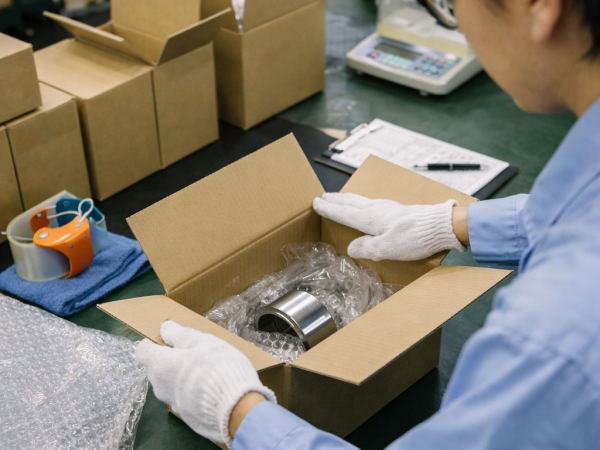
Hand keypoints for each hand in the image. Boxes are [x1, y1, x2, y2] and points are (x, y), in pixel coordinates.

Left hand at [135, 321, 275, 447]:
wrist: (235, 409)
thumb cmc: (216, 367)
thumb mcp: (203, 342)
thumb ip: (181, 335)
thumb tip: (165, 329)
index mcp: (160, 366)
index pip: (143, 351)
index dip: (155, 341)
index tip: (171, 337)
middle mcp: (160, 388)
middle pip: (158, 367)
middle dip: (173, 357)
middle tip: (197, 350)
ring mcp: (173, 405)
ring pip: (172, 384)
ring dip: (184, 374)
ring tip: (209, 368)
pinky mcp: (187, 417)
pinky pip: (185, 397)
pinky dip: (194, 389)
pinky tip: (214, 385)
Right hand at [313, 193, 466, 260]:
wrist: (441, 226)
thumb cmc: (415, 238)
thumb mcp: (387, 249)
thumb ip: (367, 248)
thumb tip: (351, 248)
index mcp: (371, 218)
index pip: (344, 213)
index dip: (329, 209)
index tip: (316, 203)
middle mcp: (377, 209)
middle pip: (351, 203)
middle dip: (336, 200)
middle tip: (322, 196)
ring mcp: (388, 208)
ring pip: (361, 201)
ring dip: (347, 199)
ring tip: (338, 197)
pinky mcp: (397, 210)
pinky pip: (371, 203)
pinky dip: (361, 201)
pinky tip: (366, 204)